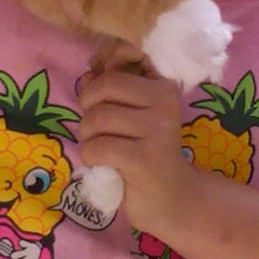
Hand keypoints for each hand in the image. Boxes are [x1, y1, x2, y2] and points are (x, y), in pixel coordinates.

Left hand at [76, 56, 191, 238]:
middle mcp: (165, 102)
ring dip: (87, 137)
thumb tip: (87, 75)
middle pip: (104, 88)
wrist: (171, 198)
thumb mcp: (132, 115)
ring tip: (100, 149)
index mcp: (163, 86)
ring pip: (97, 118)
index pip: (119, 60)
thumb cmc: (146, 153)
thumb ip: (111, 91)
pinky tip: (103, 165)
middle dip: (88, 110)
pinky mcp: (145, 159)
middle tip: (96, 131)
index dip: (98, 78)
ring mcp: (158, 130)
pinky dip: (90, 157)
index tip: (100, 100)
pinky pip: (97, 147)